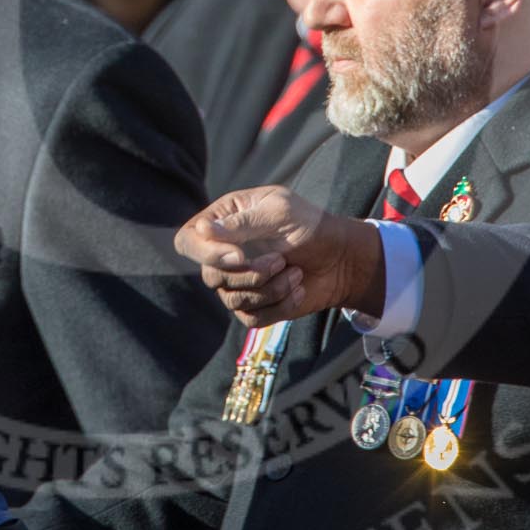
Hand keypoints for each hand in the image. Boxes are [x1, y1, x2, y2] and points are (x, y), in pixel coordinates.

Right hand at [174, 186, 384, 325]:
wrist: (342, 257)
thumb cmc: (310, 225)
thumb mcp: (279, 212)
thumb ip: (242, 222)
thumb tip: (202, 230)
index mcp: (223, 222)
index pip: (187, 241)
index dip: (205, 253)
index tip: (239, 256)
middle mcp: (224, 253)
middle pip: (210, 275)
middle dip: (250, 273)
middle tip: (280, 259)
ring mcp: (237, 281)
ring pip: (231, 299)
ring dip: (269, 288)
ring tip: (295, 272)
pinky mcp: (254, 306)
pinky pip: (251, 317)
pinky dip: (279, 304)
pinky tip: (297, 287)